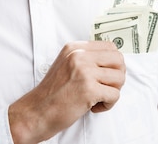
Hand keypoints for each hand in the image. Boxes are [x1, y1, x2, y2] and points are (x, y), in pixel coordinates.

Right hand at [8, 41, 125, 143]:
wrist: (37, 111)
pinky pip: (115, 95)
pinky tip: (94, 107)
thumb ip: (85, 58)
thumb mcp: (66, 64)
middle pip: (118, 60)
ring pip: (120, 78)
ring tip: (98, 98)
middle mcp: (79, 56)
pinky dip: (108, 104)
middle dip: (117, 76)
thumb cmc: (52, 93)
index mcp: (74, 48)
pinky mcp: (89, 89)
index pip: (110, 46)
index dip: (114, 63)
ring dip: (112, 92)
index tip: (107, 75)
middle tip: (106, 87)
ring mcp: (84, 71)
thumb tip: (111, 61)